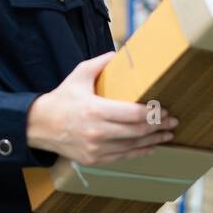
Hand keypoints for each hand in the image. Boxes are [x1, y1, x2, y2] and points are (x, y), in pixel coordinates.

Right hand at [27, 53, 178, 165]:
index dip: (152, 113)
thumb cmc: (62, 98)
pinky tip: (151, 147)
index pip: (132, 114)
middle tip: (173, 122)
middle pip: (137, 131)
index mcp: (95, 110)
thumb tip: (119, 53)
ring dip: (153, 141)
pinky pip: (122, 157)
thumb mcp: (79, 74)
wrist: (39, 126)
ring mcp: (95, 149)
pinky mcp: (93, 159)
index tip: (164, 109)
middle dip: (158, 126)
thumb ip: (100, 63)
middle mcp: (96, 132)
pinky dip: (139, 152)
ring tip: (167, 134)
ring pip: (132, 147)